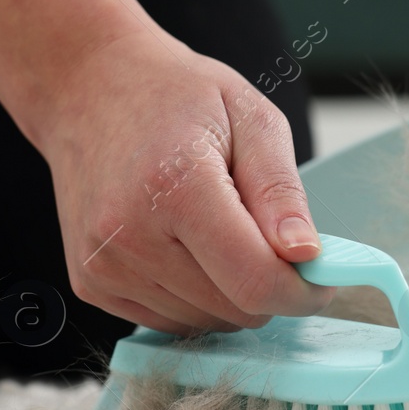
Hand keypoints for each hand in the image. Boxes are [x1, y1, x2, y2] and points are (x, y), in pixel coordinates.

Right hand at [36, 30, 329, 335]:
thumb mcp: (249, 117)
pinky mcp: (90, 282)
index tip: (320, 276)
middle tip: (262, 232)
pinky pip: (167, 321)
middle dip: (266, 284)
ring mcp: (104, 264)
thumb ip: (280, 192)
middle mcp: (130, 234)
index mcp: (178, 187)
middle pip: (235, 309)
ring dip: (226, 291)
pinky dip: (190, 296)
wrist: (87, 86)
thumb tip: (307, 256)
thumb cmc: (173, 95)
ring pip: (204, 323)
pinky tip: (181, 243)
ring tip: (211, 226)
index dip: (303, 291)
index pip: (256, 281)